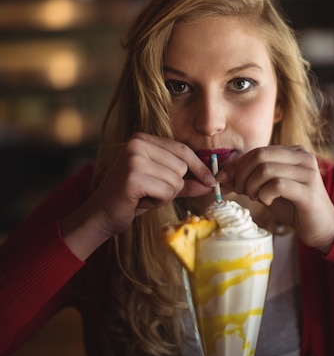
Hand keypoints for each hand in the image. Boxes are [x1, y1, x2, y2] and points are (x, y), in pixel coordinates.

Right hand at [61, 133, 214, 257]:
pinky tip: (140, 201)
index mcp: (142, 139)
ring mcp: (134, 159)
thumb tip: (211, 182)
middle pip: (181, 166)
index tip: (211, 181)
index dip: (199, 166)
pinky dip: (158, 202)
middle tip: (152, 192)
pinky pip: (166, 192)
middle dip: (174, 185)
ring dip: (165, 195)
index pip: (182, 149)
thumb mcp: (161, 185)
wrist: (100, 216)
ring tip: (144, 196)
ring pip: (176, 180)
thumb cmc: (131, 199)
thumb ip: (185, 182)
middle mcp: (137, 144)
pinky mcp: (133, 177)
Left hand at [216, 145, 333, 252]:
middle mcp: (303, 157)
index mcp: (294, 152)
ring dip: (252, 185)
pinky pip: (277, 185)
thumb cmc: (294, 207)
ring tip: (255, 197)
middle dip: (242, 174)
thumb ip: (249, 181)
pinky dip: (265, 194)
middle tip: (241, 191)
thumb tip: (222, 177)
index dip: (237, 164)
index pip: (258, 151)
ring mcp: (308, 173)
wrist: (323, 228)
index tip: (223, 178)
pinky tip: (268, 201)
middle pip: (260, 156)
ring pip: (266, 169)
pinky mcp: (308, 191)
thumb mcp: (267, 190)